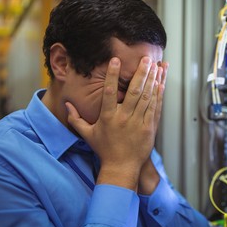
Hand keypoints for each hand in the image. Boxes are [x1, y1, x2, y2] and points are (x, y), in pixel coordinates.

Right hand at [66, 56, 163, 189]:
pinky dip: (158, 95)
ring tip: (156, 66)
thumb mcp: (88, 135)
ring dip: (152, 80)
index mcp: (108, 117)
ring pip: (147, 97)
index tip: (115, 61)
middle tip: (146, 58)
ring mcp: (138, 123)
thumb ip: (76, 119)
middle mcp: (124, 118)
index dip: (112, 75)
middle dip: (141, 73)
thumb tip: (66, 105)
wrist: (122, 168)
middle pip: (134, 92)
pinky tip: (160, 83)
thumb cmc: (105, 150)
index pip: (110, 92)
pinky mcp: (149, 128)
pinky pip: (155, 108)